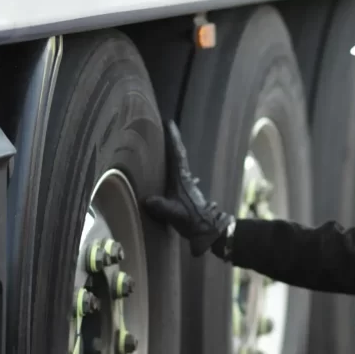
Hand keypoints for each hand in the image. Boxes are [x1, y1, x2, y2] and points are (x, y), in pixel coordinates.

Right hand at [141, 120, 233, 256]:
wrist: (207, 231)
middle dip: (172, 141)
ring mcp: (187, 185)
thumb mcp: (174, 214)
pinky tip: (173, 169)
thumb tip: (147, 201)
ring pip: (179, 164)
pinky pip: (178, 174)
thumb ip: (162, 207)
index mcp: (181, 179)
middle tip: (168, 126)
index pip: (177, 155)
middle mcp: (185, 178)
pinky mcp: (187, 192)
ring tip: (167, 144)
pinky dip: (174, 167)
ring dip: (174, 153)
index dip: (173, 139)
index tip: (170, 123)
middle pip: (178, 155)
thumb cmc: (191, 221)